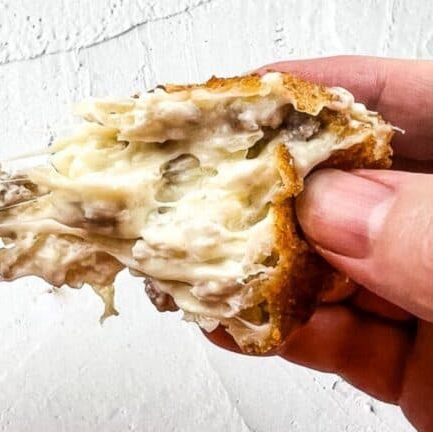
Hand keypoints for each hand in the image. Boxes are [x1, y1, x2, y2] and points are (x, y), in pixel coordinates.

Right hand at [206, 57, 432, 429]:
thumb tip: (338, 207)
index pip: (418, 104)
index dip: (329, 93)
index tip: (250, 95)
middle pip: (358, 189)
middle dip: (275, 187)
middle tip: (207, 186)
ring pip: (335, 270)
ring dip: (264, 267)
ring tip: (202, 258)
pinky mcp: (423, 373)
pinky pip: (337, 341)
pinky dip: (282, 333)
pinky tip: (238, 320)